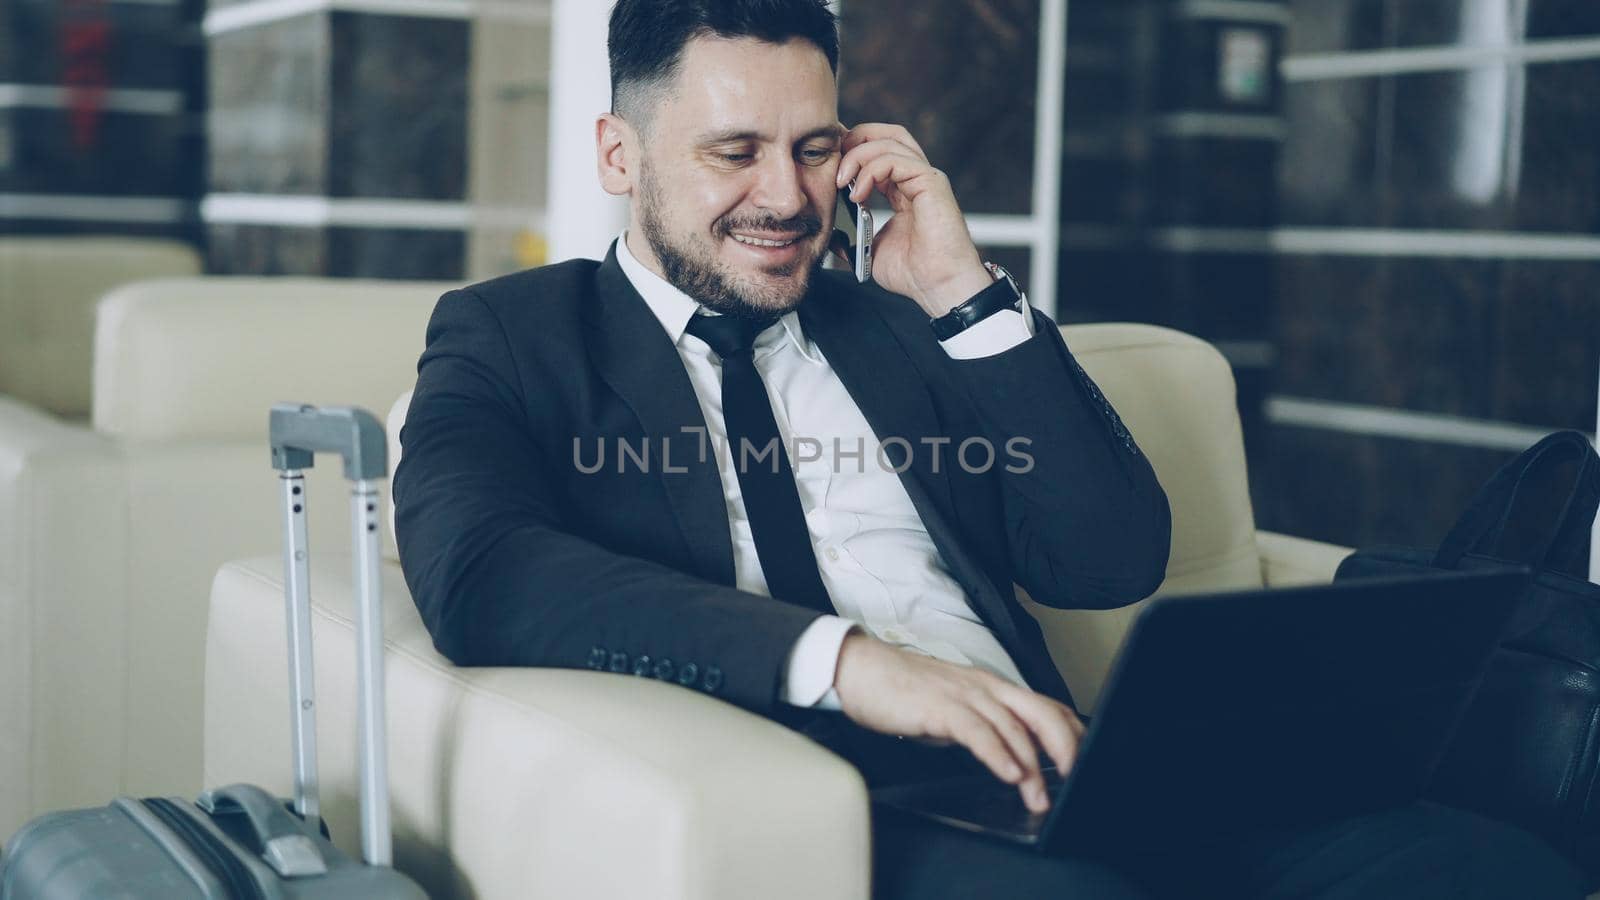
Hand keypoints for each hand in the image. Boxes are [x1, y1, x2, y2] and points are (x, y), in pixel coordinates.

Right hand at [832, 632, 1084, 813]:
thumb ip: (983, 726)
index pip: (1046, 706)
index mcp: (993, 687)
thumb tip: (1008, 757)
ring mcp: (964, 694)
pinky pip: (977, 731)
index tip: (1085, 763)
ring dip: (1031, 766)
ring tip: (1039, 798)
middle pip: (1042, 713)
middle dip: (1066, 749)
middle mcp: (986, 687)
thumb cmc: (905, 691)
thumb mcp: (955, 709)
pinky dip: (997, 754)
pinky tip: (1008, 774)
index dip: (1071, 734)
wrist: (862, 670)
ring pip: (1013, 727)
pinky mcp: (940, 707)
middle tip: (1076, 781)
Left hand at [835, 123, 992, 317]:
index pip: (879, 151)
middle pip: (888, 134)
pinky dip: (871, 170)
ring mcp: (926, 178)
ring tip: (841, 181)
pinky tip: (858, 193)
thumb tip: (832, 234)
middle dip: (856, 138)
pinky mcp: (932, 183)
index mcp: (903, 190)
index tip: (828, 166)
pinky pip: (897, 159)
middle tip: (834, 160)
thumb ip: (853, 237)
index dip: (852, 150)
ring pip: (890, 141)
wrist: (938, 287)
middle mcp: (916, 179)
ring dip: (857, 155)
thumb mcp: (870, 251)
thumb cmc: (914, 274)